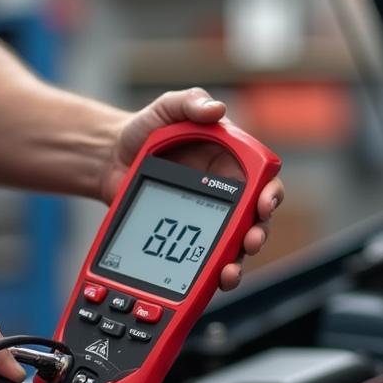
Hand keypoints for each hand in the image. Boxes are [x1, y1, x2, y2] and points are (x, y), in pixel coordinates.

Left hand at [101, 88, 283, 289]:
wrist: (110, 160)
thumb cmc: (144, 131)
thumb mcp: (166, 109)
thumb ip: (189, 102)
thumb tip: (216, 108)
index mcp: (231, 163)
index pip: (264, 181)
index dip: (272, 194)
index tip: (264, 203)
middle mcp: (227, 195)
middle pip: (256, 221)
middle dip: (258, 234)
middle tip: (250, 242)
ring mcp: (208, 221)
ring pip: (235, 247)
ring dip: (239, 262)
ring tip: (230, 271)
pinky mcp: (188, 242)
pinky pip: (205, 260)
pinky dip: (212, 274)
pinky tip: (211, 280)